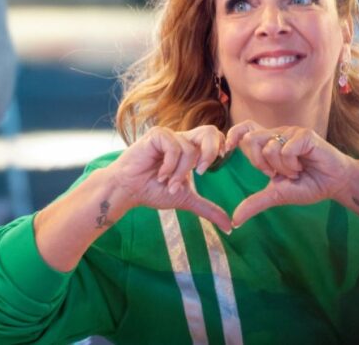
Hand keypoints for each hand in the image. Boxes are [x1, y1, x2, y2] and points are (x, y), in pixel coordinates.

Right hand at [105, 125, 231, 232]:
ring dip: (180, 173)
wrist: (128, 191)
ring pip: (190, 150)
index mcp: (191, 149)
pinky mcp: (157, 135)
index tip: (208, 169)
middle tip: (200, 172)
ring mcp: (170, 135)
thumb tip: (230, 228)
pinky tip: (159, 174)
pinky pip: (174, 148)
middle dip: (210, 153)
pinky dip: (169, 166)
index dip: (220, 148)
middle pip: (210, 131)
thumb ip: (208, 209)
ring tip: (167, 183)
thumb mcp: (186, 199)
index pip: (216, 137)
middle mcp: (182, 139)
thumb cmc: (153, 191)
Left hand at [224, 120, 354, 227]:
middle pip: (251, 140)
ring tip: (295, 171)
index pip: (245, 129)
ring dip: (281, 168)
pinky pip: (286, 150)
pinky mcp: (305, 135)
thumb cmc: (307, 185)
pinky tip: (303, 166)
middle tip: (275, 173)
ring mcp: (291, 132)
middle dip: (260, 163)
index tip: (227, 149)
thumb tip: (234, 221)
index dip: (233, 134)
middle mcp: (278, 134)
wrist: (334, 185)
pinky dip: (292, 165)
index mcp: (269, 143)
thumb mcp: (276, 195)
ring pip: (269, 148)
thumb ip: (255, 203)